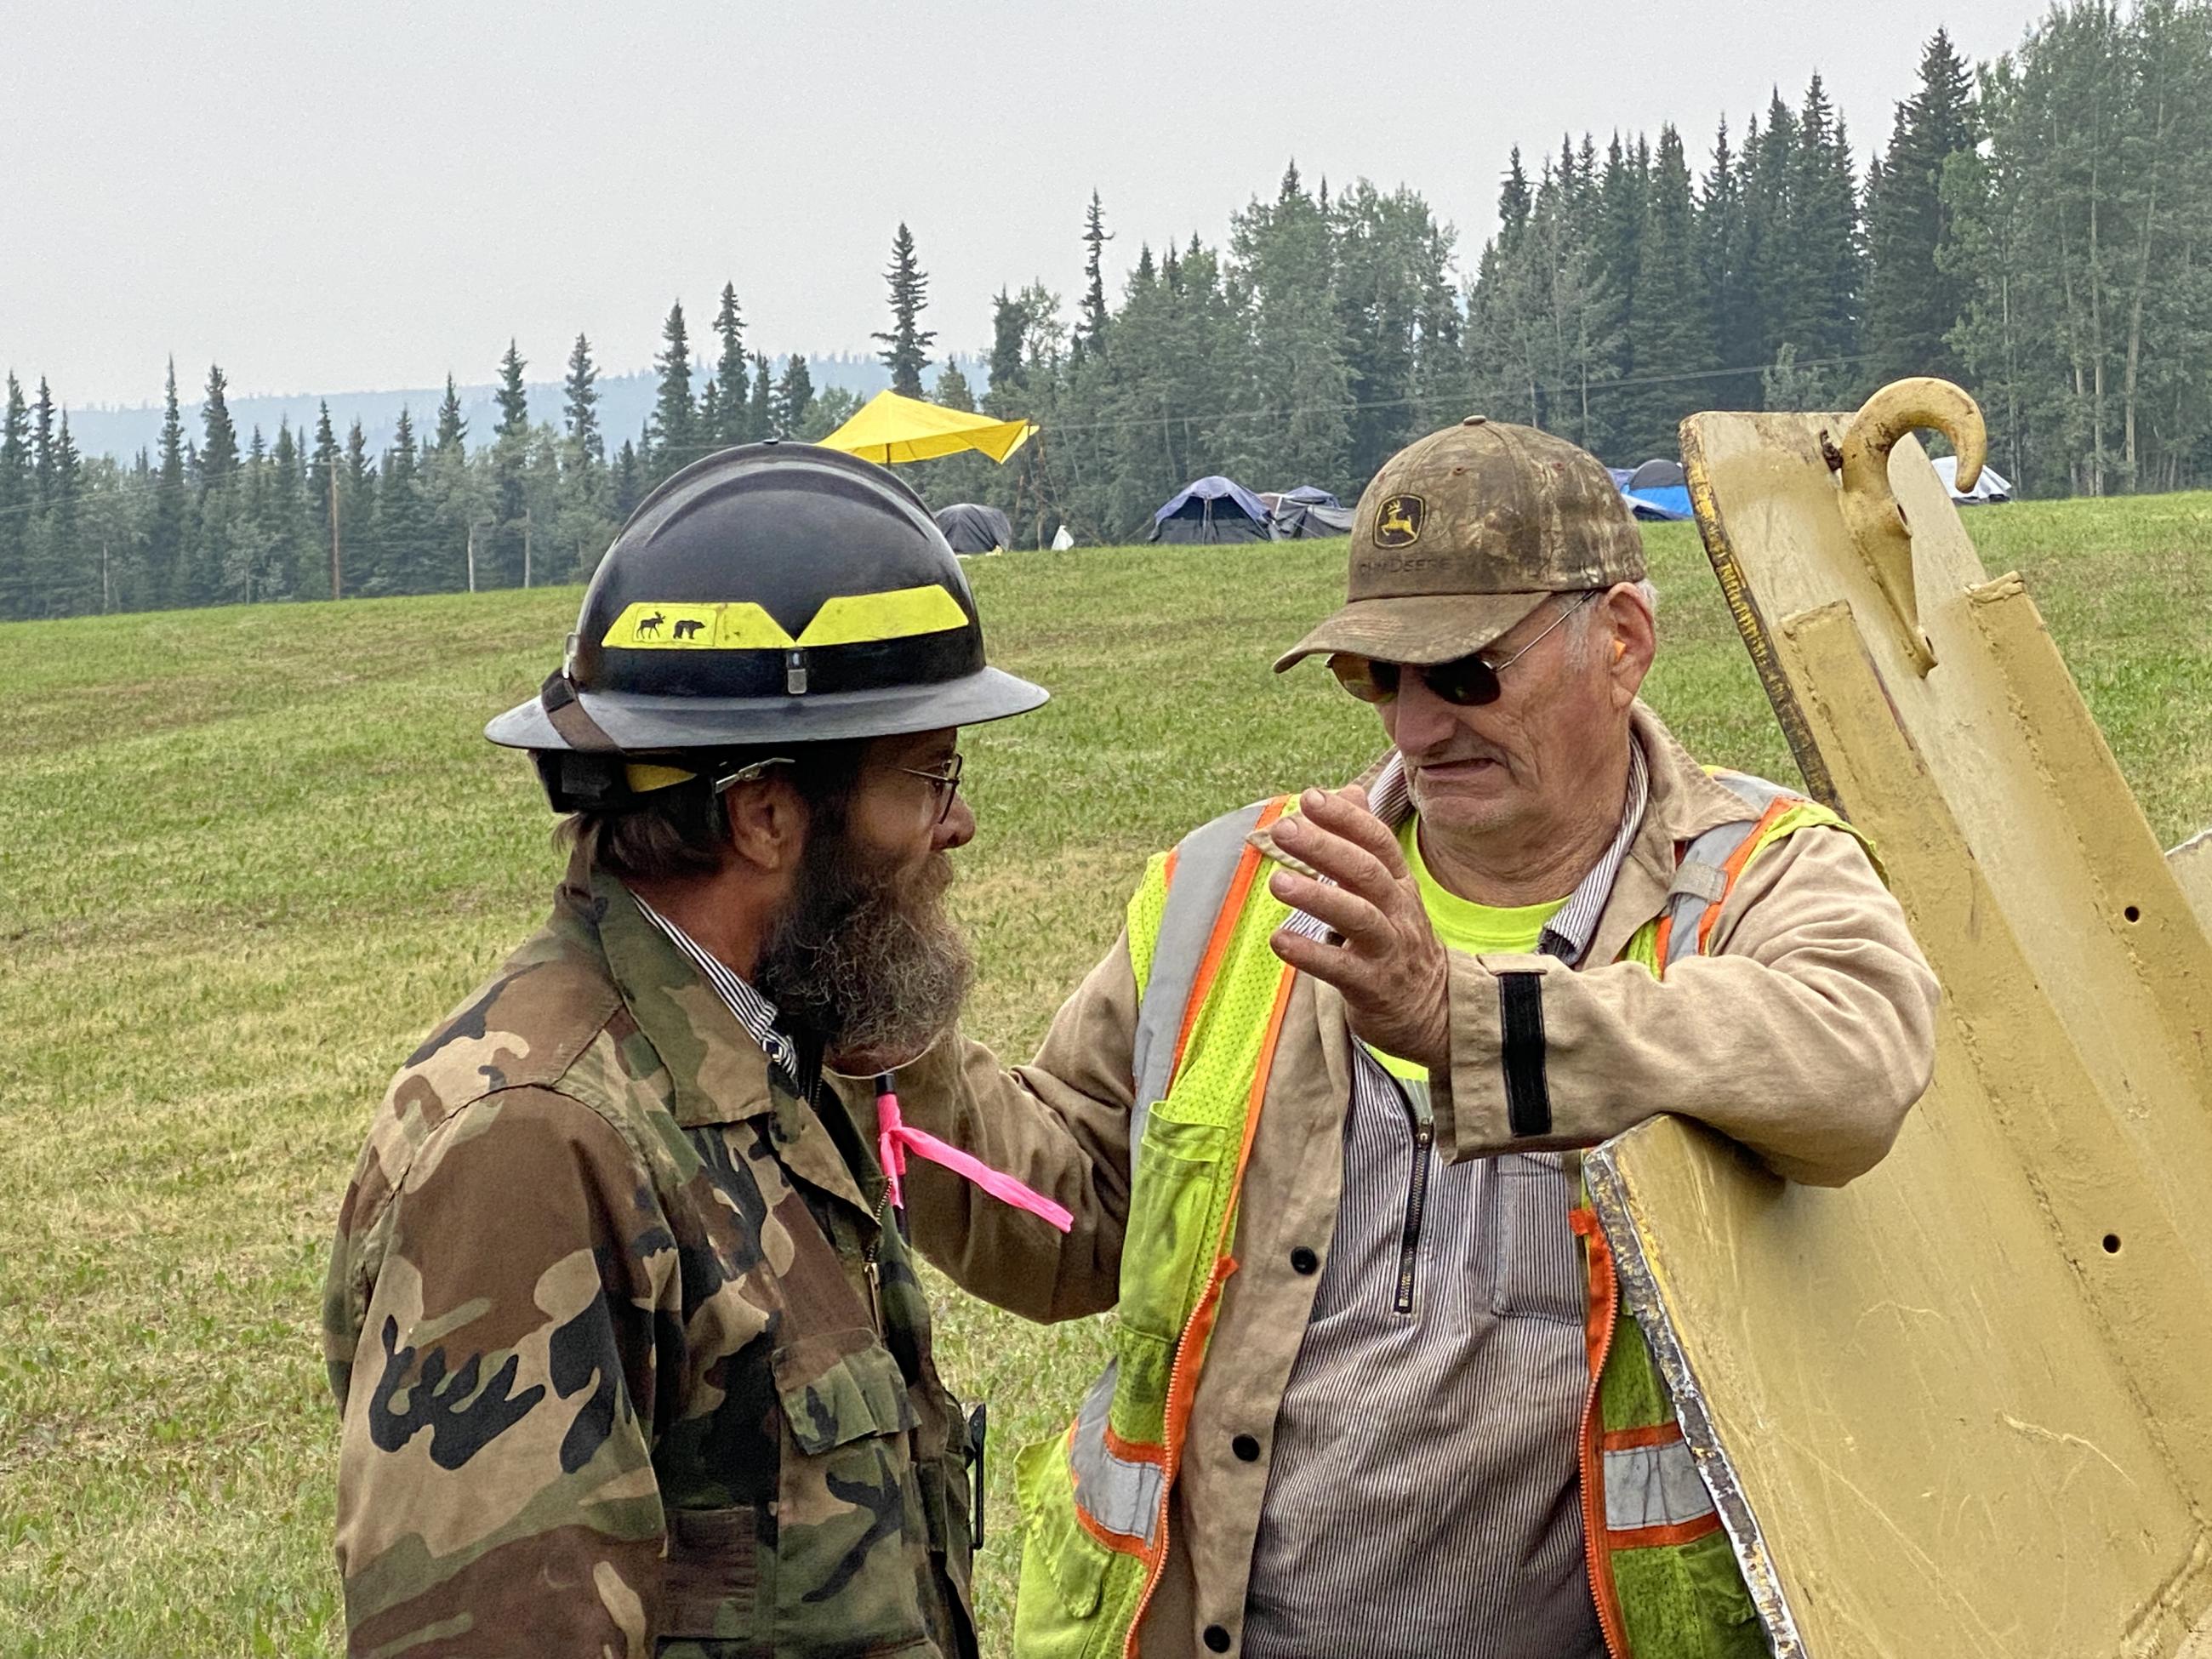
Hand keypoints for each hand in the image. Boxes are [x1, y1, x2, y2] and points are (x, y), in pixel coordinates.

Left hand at [1267, 786, 1450, 1072]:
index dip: (1346, 819)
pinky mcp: (1373, 987)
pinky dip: (1310, 954)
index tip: (1311, 797)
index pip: (1377, 842)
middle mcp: (1397, 911)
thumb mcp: (1390, 888)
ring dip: (1317, 896)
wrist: (1434, 1009)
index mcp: (1398, 883)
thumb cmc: (1397, 940)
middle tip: (1283, 830)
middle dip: (1325, 847)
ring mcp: (1387, 949)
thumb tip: (1347, 790)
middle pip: (1366, 872)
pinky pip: (1341, 969)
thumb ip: (1366, 841)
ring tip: (1277, 882)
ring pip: (1358, 916)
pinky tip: (1279, 940)